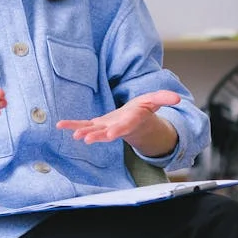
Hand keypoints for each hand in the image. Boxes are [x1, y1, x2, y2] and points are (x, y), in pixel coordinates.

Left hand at [56, 90, 179, 156]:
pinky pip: (83, 125)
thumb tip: (177, 98)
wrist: (134, 122)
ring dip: (83, 132)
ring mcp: (105, 127)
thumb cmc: (143, 111)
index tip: (112, 134)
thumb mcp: (155, 101)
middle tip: (87, 139)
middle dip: (97, 136)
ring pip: (93, 131)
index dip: (119, 130)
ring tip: (74, 135)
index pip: (125, 126)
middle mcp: (116, 127)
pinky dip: (72, 125)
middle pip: (106, 133)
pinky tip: (60, 125)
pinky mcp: (97, 125)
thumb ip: (164, 98)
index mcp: (130, 121)